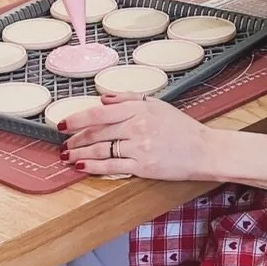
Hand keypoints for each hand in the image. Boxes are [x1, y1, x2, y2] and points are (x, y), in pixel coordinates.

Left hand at [61, 97, 214, 180]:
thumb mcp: (157, 105)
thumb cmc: (182, 127)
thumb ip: (129, 98)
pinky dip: (94, 167)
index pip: (99, 113)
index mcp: (139, 110)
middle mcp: (136, 127)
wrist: (204, 150)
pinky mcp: (142, 167)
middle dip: (75, 139)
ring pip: (100, 151)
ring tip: (68, 156)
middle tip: (63, 143)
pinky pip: (112, 167)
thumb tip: (104, 97)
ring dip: (80, 154)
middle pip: (96, 133)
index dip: (77, 119)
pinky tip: (82, 167)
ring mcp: (139, 148)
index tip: (62, 124)